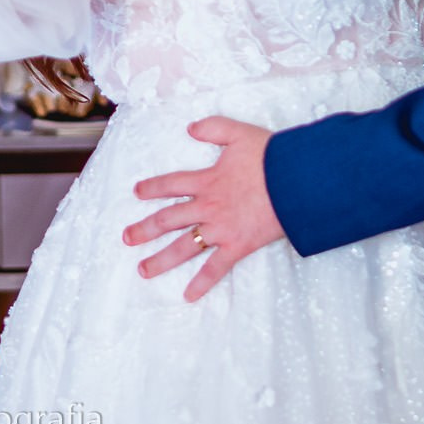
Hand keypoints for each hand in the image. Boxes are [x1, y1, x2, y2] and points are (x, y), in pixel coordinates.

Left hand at [121, 117, 283, 302]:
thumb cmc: (271, 157)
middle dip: (145, 229)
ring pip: (183, 247)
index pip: (171, 184)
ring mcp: (220, 229)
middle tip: (127, 238)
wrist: (296, 181)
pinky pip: (216, 269)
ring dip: (161, 260)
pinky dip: (202, 283)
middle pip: (168, 220)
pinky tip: (188, 296)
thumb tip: (190, 128)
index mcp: (206, 180)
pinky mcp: (237, 246)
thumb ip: (213, 128)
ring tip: (143, 270)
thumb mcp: (239, 132)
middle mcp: (207, 207)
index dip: (152, 188)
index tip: (137, 193)